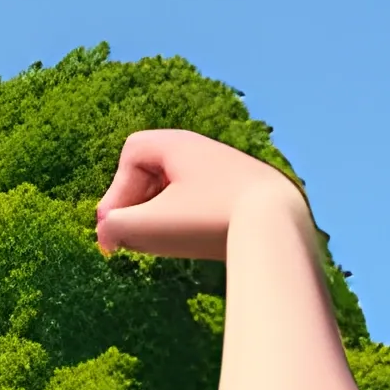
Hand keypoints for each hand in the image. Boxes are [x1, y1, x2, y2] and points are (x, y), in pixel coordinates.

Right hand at [95, 129, 304, 259]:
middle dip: (139, 203)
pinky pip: (210, 204)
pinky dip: (195, 222)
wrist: (283, 229)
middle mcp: (206, 151)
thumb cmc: (213, 222)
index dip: (117, 191)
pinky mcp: (252, 198)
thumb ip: (119, 228)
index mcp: (179, 144)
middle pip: (158, 170)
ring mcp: (232, 173)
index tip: (114, 228)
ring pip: (185, 189)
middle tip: (132, 237)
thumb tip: (106, 235)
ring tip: (162, 244)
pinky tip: (197, 245)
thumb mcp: (155, 226)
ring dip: (166, 215)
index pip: (133, 156)